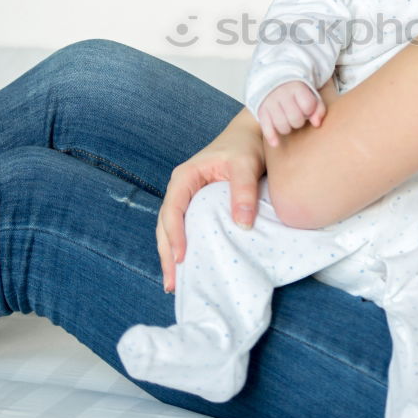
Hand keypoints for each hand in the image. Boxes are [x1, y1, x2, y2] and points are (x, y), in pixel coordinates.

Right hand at [156, 108, 263, 292]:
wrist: (252, 134)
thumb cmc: (246, 146)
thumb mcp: (245, 165)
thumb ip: (243, 191)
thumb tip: (242, 225)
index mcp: (185, 177)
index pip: (172, 210)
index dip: (174, 235)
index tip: (181, 258)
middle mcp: (181, 188)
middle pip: (165, 224)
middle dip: (167, 254)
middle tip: (172, 283)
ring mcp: (187, 196)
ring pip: (171, 229)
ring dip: (171, 254)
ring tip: (174, 283)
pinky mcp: (198, 204)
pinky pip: (186, 227)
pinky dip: (183, 246)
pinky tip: (188, 266)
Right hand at [257, 81, 326, 146]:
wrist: (273, 84)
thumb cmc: (297, 95)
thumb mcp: (310, 96)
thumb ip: (319, 109)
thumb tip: (317, 124)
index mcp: (296, 87)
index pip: (308, 105)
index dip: (309, 111)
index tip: (306, 109)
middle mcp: (282, 93)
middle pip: (295, 118)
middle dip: (299, 122)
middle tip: (296, 117)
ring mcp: (270, 102)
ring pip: (282, 126)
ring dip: (287, 128)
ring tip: (288, 122)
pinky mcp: (261, 111)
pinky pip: (266, 128)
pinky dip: (271, 137)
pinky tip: (276, 143)